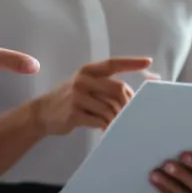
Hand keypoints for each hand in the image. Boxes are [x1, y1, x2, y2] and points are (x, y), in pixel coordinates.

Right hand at [33, 57, 152, 137]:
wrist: (42, 113)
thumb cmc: (70, 100)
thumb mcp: (84, 86)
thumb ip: (104, 86)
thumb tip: (131, 95)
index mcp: (88, 70)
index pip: (113, 63)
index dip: (132, 63)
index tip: (149, 63)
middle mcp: (83, 79)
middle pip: (118, 89)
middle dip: (127, 103)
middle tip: (129, 114)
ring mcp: (77, 95)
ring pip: (110, 107)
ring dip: (116, 119)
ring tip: (115, 125)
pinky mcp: (74, 112)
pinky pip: (99, 120)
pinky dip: (106, 127)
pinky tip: (105, 130)